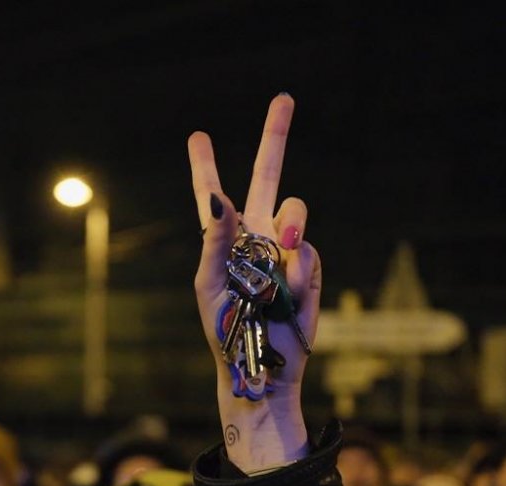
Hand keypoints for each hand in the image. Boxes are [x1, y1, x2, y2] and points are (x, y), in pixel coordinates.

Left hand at [189, 94, 319, 471]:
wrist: (260, 368)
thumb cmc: (224, 333)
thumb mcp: (208, 286)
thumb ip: (214, 241)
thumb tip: (222, 198)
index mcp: (223, 241)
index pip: (213, 196)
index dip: (206, 167)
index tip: (198, 137)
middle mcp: (257, 237)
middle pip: (269, 176)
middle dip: (275, 136)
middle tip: (284, 97)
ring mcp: (285, 251)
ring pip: (296, 212)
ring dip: (290, 225)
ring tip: (279, 254)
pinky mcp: (308, 269)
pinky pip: (307, 252)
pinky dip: (296, 272)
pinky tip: (286, 296)